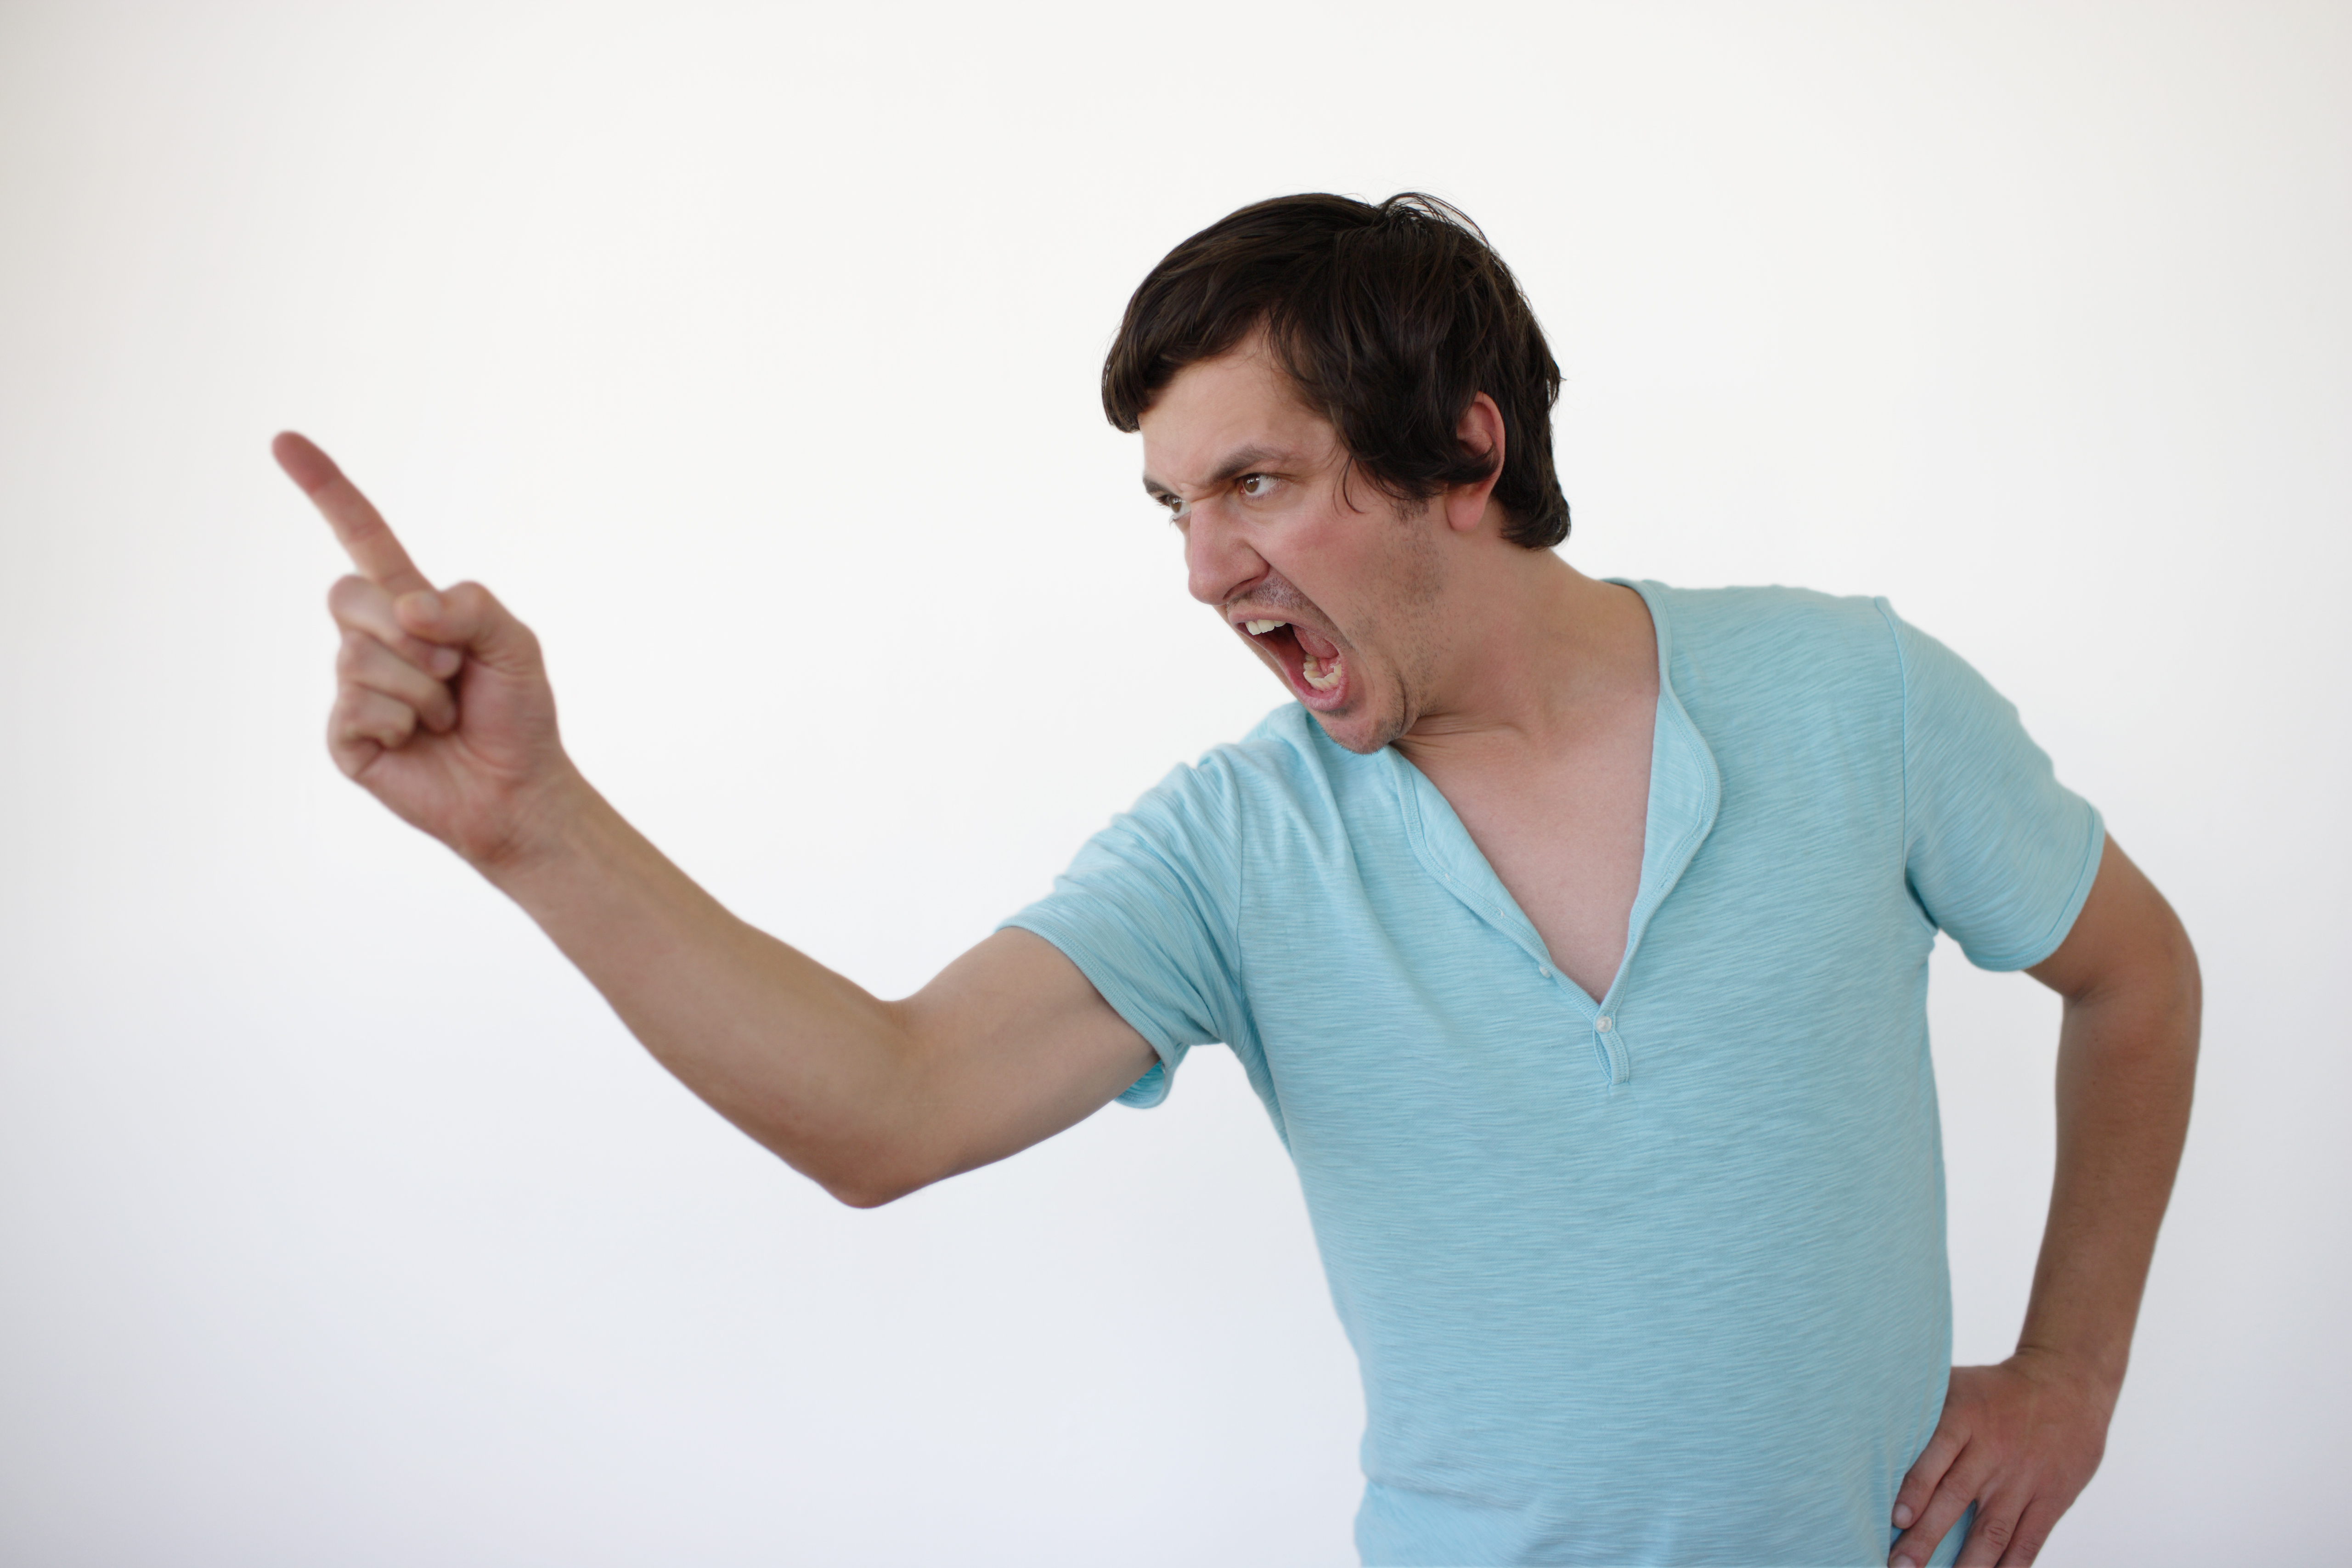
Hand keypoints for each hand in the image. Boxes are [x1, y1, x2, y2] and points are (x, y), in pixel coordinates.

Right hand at [277, 431, 578, 870]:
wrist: (518, 789)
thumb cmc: (518, 713)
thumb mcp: (514, 643)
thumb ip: (470, 606)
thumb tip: (406, 608)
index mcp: (410, 605)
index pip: (361, 537)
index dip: (326, 490)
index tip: (285, 440)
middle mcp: (373, 638)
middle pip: (346, 593)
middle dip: (411, 633)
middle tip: (454, 673)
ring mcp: (354, 687)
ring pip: (358, 656)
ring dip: (421, 689)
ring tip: (446, 715)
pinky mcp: (345, 735)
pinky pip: (356, 708)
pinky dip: (401, 724)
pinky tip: (416, 742)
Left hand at [1888, 1351, 2115, 1566]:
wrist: (2067, 1383)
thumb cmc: (1995, 1388)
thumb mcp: (1957, 1383)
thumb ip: (1921, 1405)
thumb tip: (1865, 1413)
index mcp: (1966, 1419)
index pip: (1937, 1456)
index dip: (1917, 1488)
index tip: (1897, 1518)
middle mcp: (1993, 1452)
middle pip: (1957, 1499)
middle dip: (1926, 1537)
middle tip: (1900, 1565)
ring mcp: (2024, 1479)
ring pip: (1992, 1530)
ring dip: (1967, 1564)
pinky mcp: (2052, 1499)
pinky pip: (2028, 1541)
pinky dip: (2009, 1567)